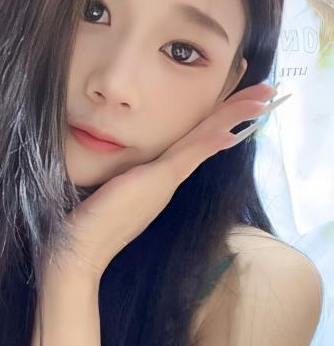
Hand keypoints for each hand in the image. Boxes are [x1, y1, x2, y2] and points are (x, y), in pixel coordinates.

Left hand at [49, 82, 283, 279]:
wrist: (78, 252)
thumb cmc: (86, 221)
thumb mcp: (106, 188)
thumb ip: (117, 174)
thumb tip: (113, 163)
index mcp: (159, 178)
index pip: (195, 140)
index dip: (218, 119)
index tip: (240, 101)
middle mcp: (168, 179)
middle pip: (209, 136)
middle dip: (237, 112)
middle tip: (268, 93)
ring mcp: (164, 182)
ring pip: (204, 140)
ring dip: (234, 116)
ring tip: (262, 98)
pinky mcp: (154, 182)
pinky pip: (188, 156)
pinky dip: (209, 141)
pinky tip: (229, 131)